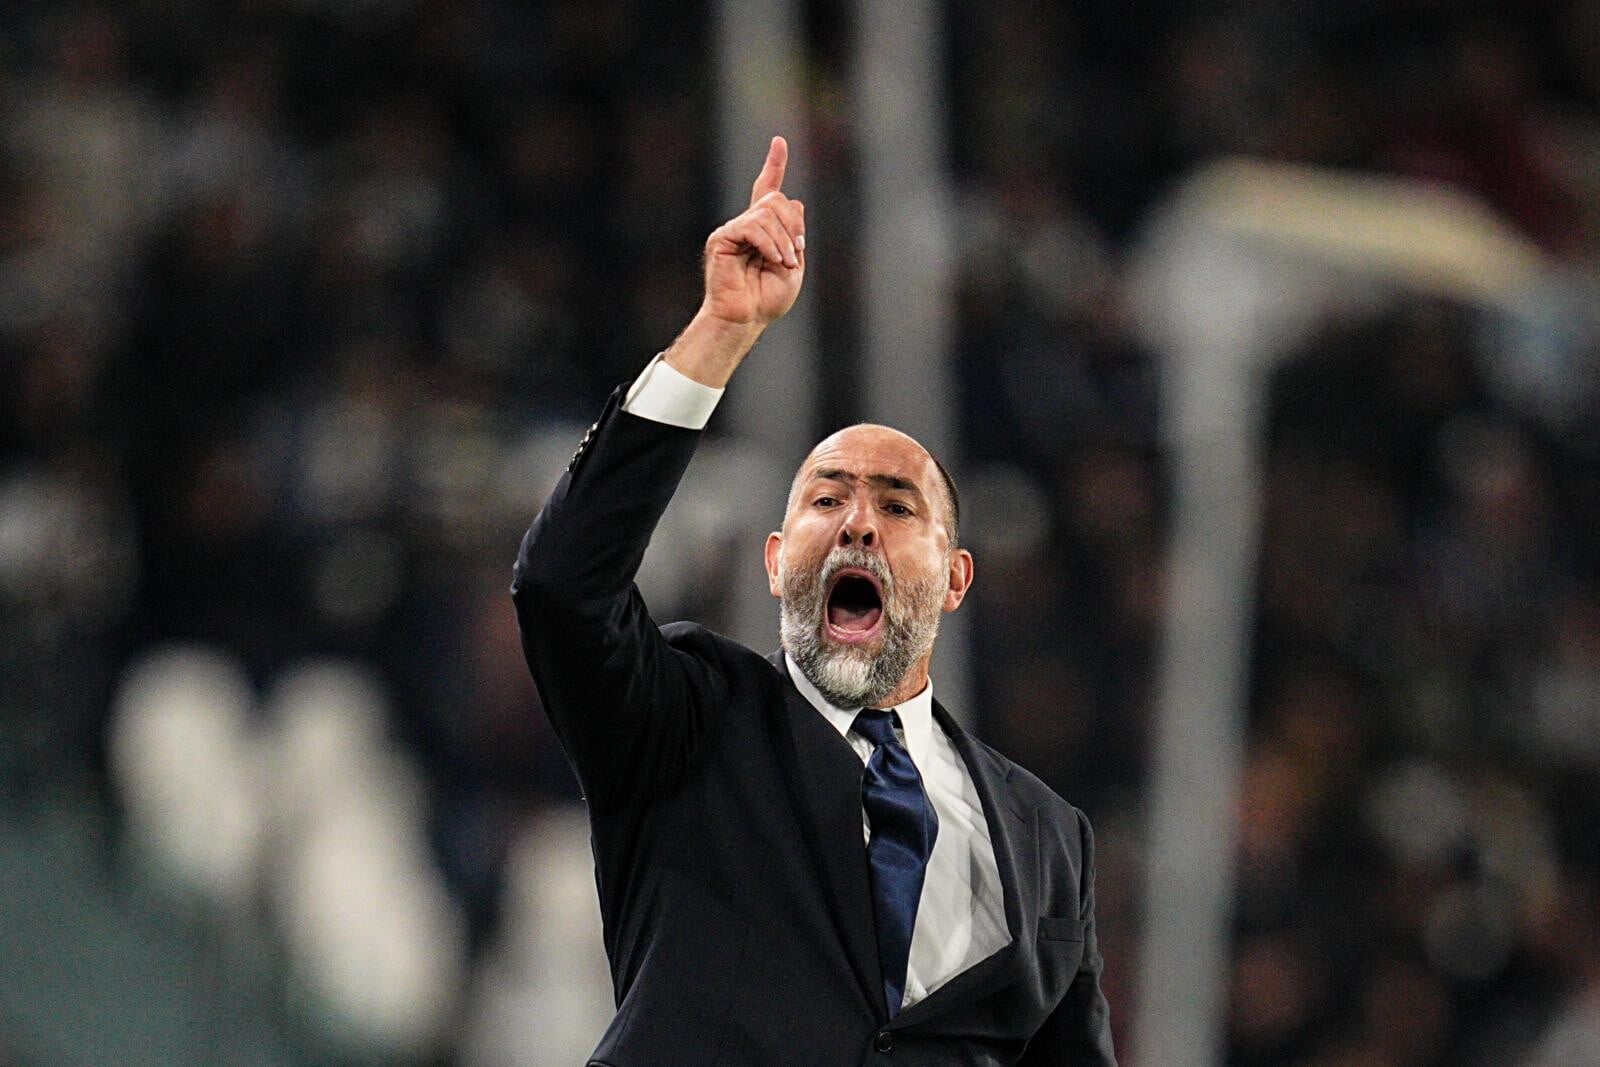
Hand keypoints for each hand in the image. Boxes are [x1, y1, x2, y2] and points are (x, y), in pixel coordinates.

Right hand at [702, 136, 805, 325]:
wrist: (747, 317)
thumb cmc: (768, 298)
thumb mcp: (794, 263)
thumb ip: (795, 233)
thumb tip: (795, 200)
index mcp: (764, 229)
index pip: (767, 189)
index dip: (774, 165)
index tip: (779, 142)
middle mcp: (747, 225)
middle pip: (776, 199)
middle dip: (793, 225)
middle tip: (796, 252)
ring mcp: (733, 230)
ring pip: (767, 211)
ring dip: (783, 239)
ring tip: (783, 263)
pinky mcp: (722, 238)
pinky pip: (752, 225)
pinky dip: (768, 243)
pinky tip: (772, 259)